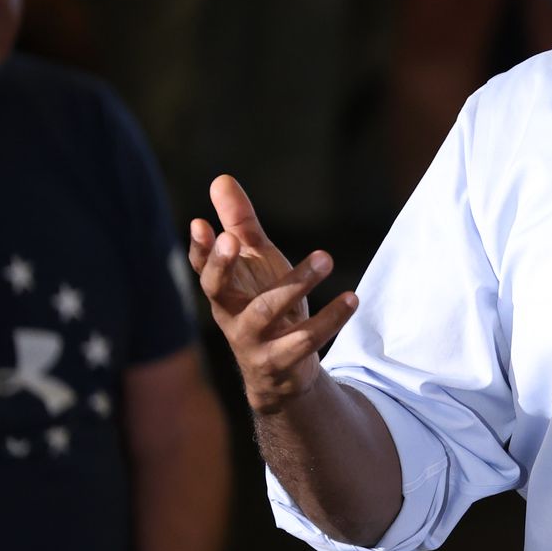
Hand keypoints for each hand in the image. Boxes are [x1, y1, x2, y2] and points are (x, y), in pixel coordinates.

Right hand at [190, 175, 357, 414]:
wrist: (280, 371)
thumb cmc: (263, 303)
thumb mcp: (255, 262)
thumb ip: (240, 223)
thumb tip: (221, 179)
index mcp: (223, 289)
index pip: (202, 267)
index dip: (199, 248)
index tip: (200, 224)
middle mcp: (229, 314)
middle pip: (217, 290)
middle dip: (223, 264)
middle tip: (233, 239)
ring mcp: (252, 340)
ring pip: (268, 310)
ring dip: (297, 283)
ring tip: (326, 257)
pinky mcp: (280, 361)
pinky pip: (305, 339)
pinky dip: (331, 318)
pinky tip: (352, 298)